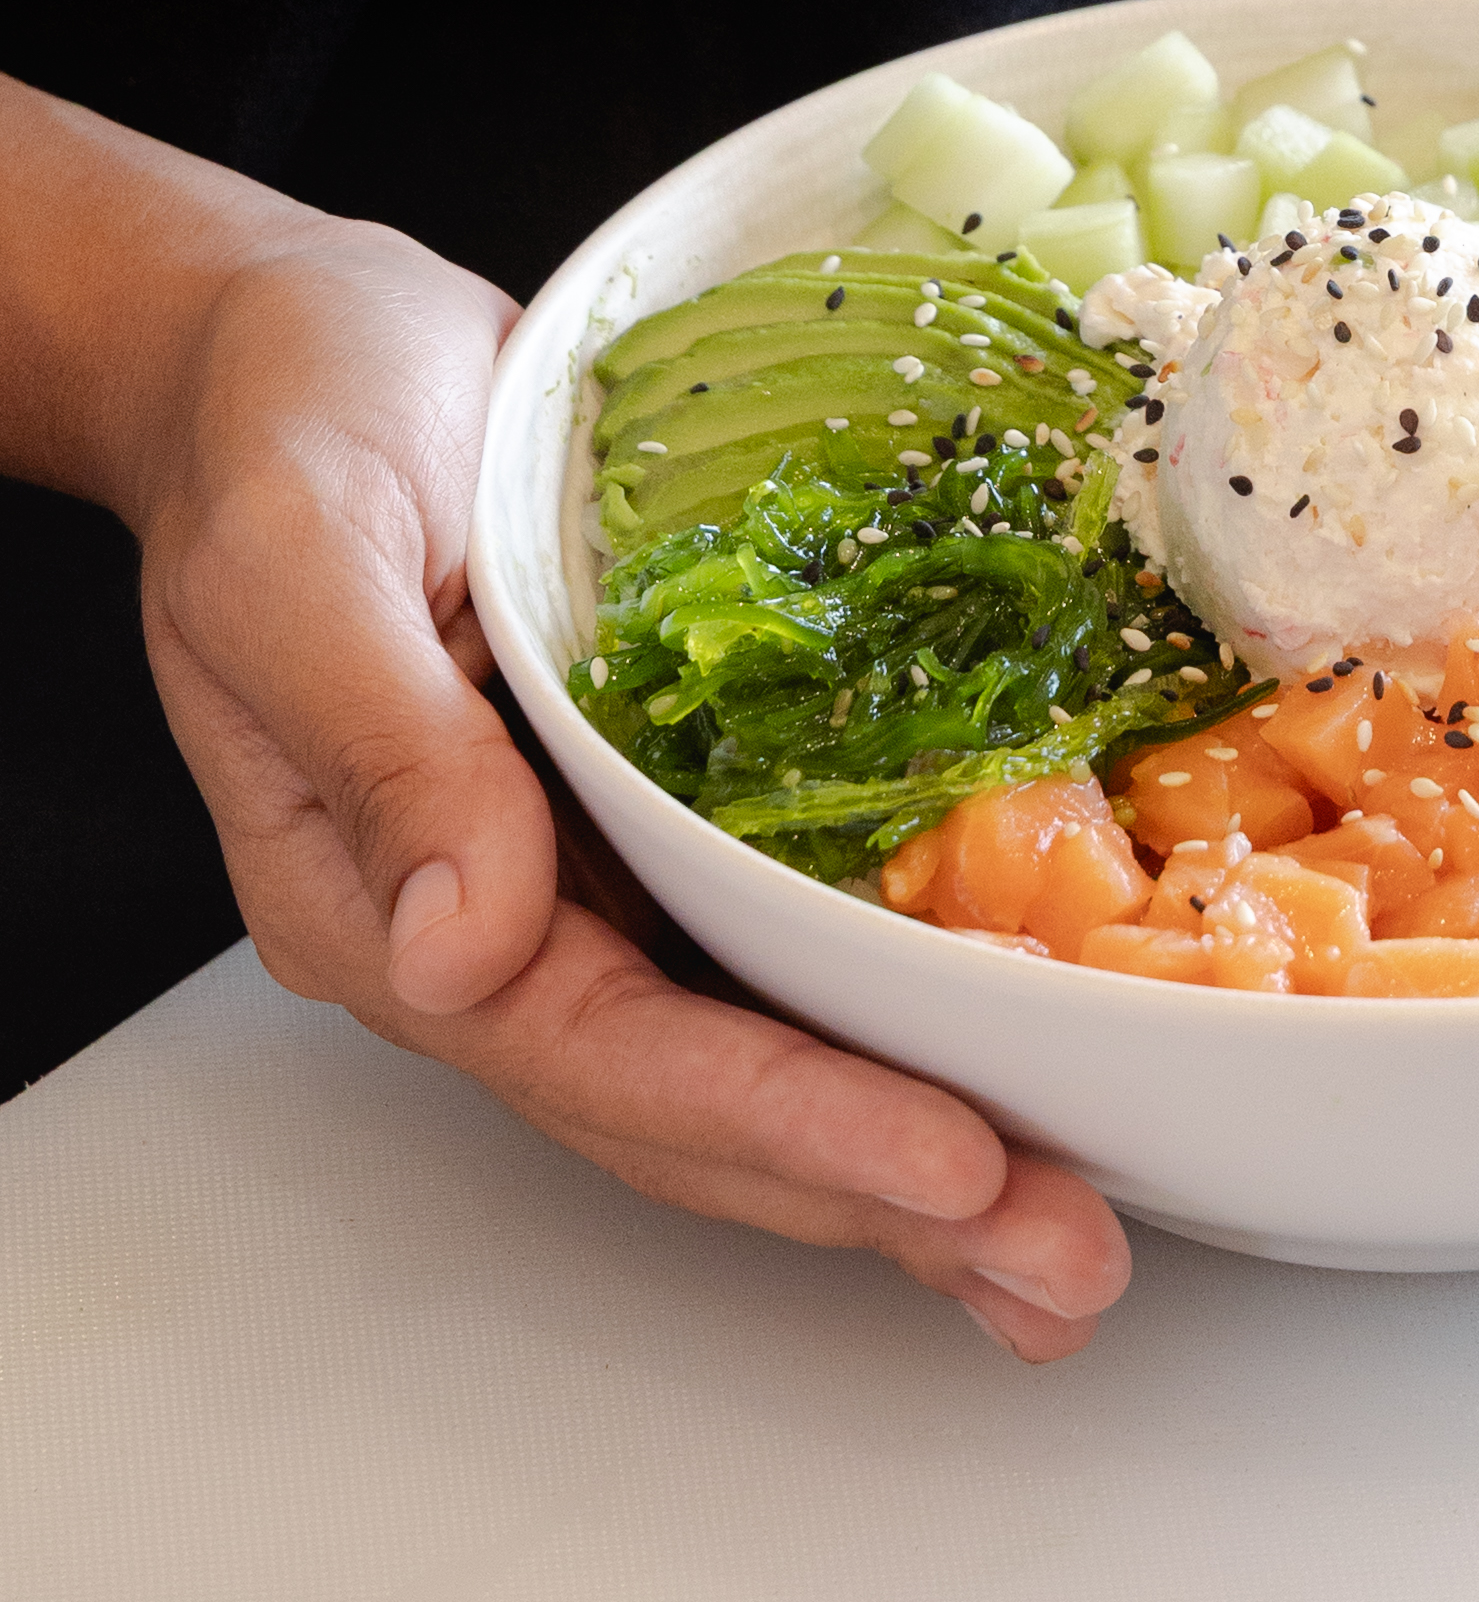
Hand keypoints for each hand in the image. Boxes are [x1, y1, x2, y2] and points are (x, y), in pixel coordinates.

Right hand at [133, 216, 1130, 1356]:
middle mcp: (494, 928)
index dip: (786, 1118)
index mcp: (390, 901)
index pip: (606, 1054)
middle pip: (698, 1110)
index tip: (953, 1161)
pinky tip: (1019, 1078)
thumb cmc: (284, 423)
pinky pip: (788, 945)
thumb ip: (388, 750)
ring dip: (913, 1162)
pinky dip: (900, 1024)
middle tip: (1072, 1266)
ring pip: (758, 1057)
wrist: (295, 335)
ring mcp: (584, 880)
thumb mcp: (303, 558)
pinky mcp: (664, 812)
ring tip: (1072, 1248)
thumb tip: (466, 944)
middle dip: (885, 1197)